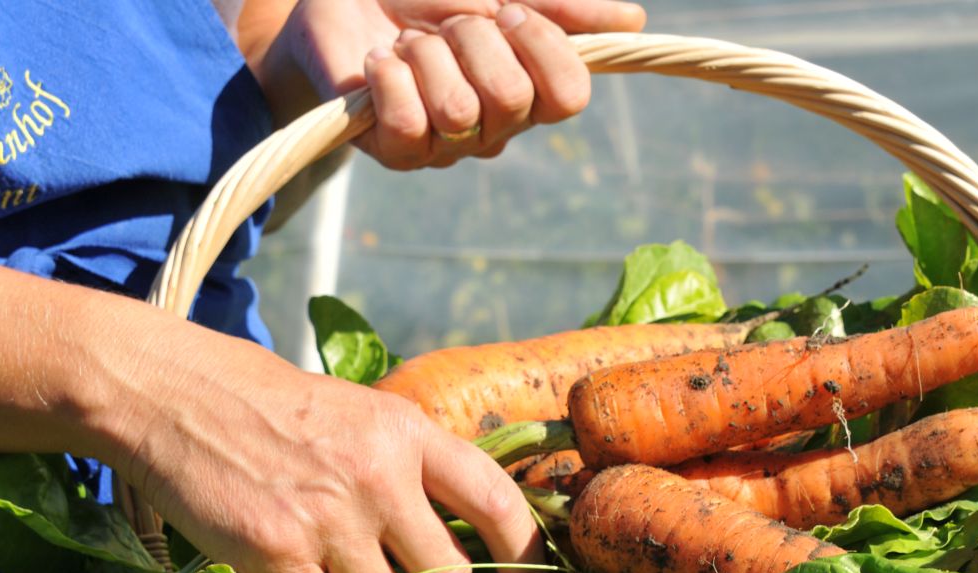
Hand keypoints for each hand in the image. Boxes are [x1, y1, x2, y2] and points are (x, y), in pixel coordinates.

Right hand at [112, 329, 544, 572]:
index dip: (527, 556)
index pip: (497, 501)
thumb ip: (412, 467)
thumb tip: (459, 538)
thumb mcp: (361, 413)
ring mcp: (328, 519)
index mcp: (409, 433)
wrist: (179, 395)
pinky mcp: (276, 554)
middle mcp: (378, 476)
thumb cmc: (275, 407)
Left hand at [245, 0, 645, 167]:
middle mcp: (494, 130)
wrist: (343, 3)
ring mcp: (445, 148)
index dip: (541, 45)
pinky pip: (409, 123)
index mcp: (529, 93)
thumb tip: (633, 19)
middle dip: (472, 39)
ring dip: (426, 55)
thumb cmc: (421, 0)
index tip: (507, 11)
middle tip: (445, 26)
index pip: (569, 96)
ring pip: (459, 112)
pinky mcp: (394, 152)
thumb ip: (560, 9)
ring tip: (405, 44)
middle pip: (513, 98)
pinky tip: (378, 62)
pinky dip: (389, 77)